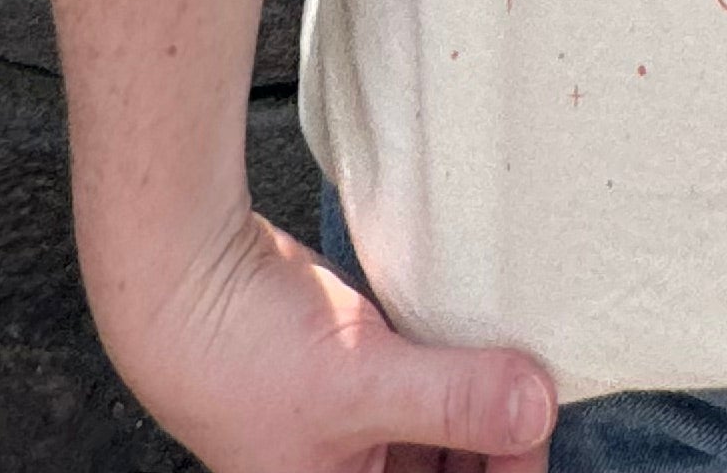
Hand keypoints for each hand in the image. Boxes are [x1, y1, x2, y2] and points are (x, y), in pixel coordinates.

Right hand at [96, 201, 557, 472]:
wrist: (184, 274)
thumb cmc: (242, 353)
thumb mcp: (359, 385)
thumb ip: (452, 400)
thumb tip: (538, 411)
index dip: (506, 471)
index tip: (543, 420)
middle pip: (453, 472)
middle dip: (499, 438)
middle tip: (541, 384)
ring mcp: (358, 427)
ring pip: (446, 428)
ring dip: (483, 399)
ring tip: (519, 357)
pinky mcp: (362, 371)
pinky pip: (429, 380)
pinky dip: (458, 362)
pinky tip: (486, 333)